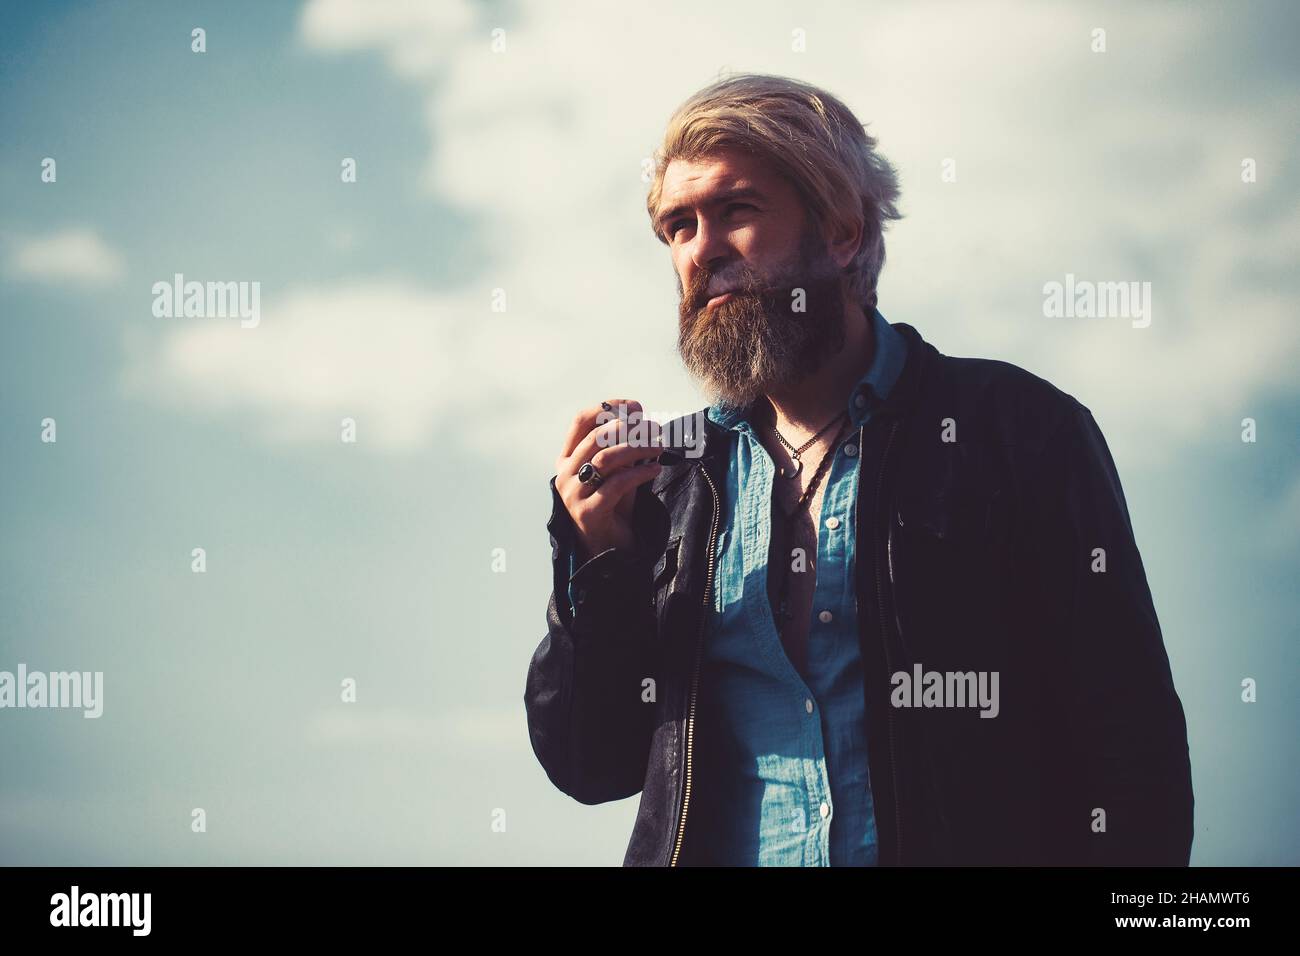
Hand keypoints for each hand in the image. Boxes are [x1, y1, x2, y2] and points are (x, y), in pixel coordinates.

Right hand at [555, 399, 664, 558]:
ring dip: (637, 448)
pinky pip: (616, 484)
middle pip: (595, 438)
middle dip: (629, 429)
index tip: (634, 406)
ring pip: (606, 459)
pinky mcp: (588, 512)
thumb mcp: (616, 469)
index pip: (581, 421)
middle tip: (654, 428)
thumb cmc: (613, 503)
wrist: (608, 547)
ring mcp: (573, 494)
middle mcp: (565, 474)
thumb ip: (622, 447)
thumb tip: (642, 418)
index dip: (607, 408)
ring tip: (658, 448)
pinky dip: (640, 473)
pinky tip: (655, 469)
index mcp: (567, 458)